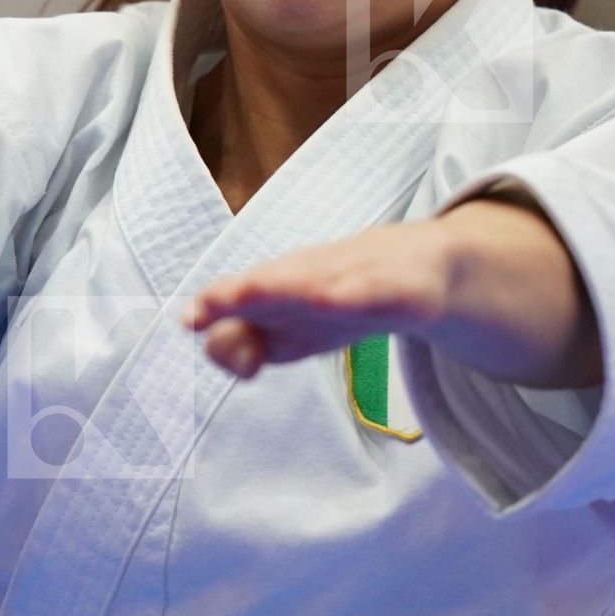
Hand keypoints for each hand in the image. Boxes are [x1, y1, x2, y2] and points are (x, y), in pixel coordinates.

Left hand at [182, 196, 603, 388]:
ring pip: (319, 282)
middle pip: (272, 280)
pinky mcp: (400, 288)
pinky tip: (336, 298)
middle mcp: (314, 273)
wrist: (424, 266)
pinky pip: (377, 292)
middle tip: (202, 308)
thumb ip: (245, 343)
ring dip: (286, 289)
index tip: (190, 320)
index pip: (243, 295)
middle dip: (239, 293)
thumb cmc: (344, 294)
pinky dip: (355, 293)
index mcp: (283, 284)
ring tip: (253, 295)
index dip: (217, 305)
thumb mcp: (289, 329)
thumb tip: (217, 349)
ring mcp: (358, 277)